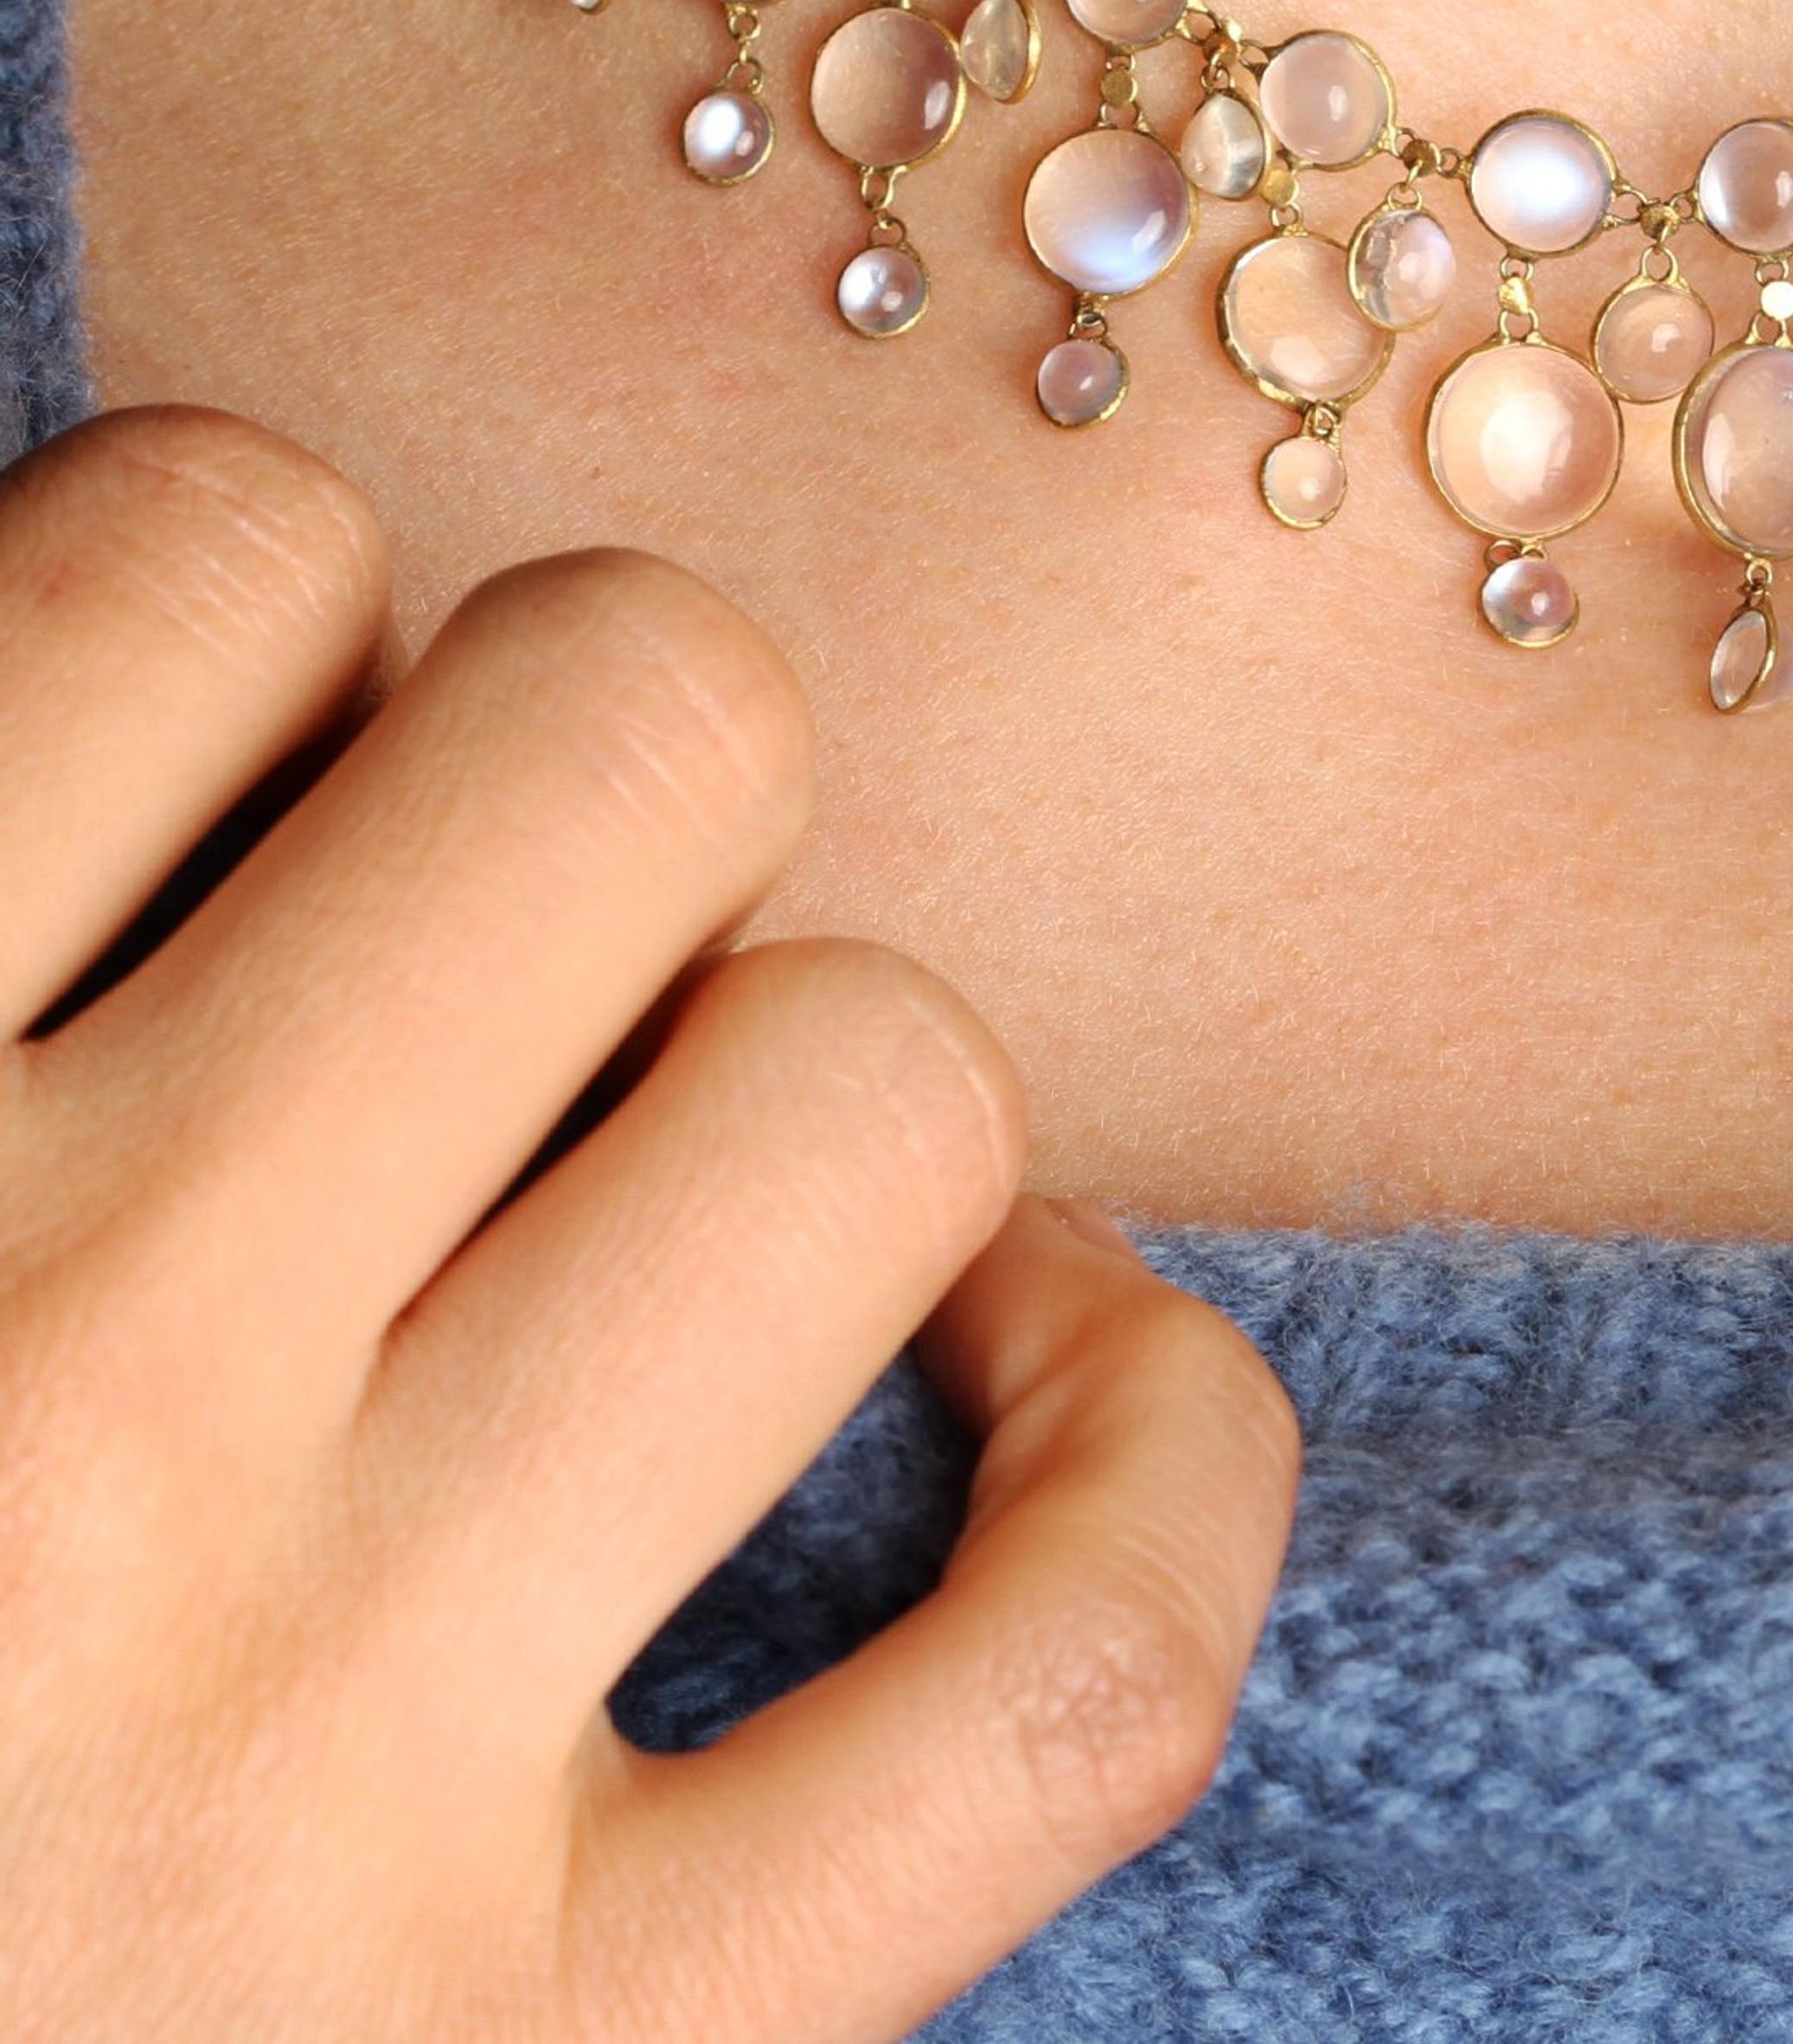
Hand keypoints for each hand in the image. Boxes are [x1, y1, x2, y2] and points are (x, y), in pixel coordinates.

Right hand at [0, 408, 1297, 2043]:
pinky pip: (1084, 1658)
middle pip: (643, 722)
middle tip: (461, 946)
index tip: (230, 760)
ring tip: (647, 1186)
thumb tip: (206, 631)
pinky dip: (1152, 1453)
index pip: (221, 547)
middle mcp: (44, 1428)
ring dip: (808, 1080)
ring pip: (876, 1089)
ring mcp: (336, 1775)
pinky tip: (1030, 1354)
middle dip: (591, 763)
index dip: (265, 597)